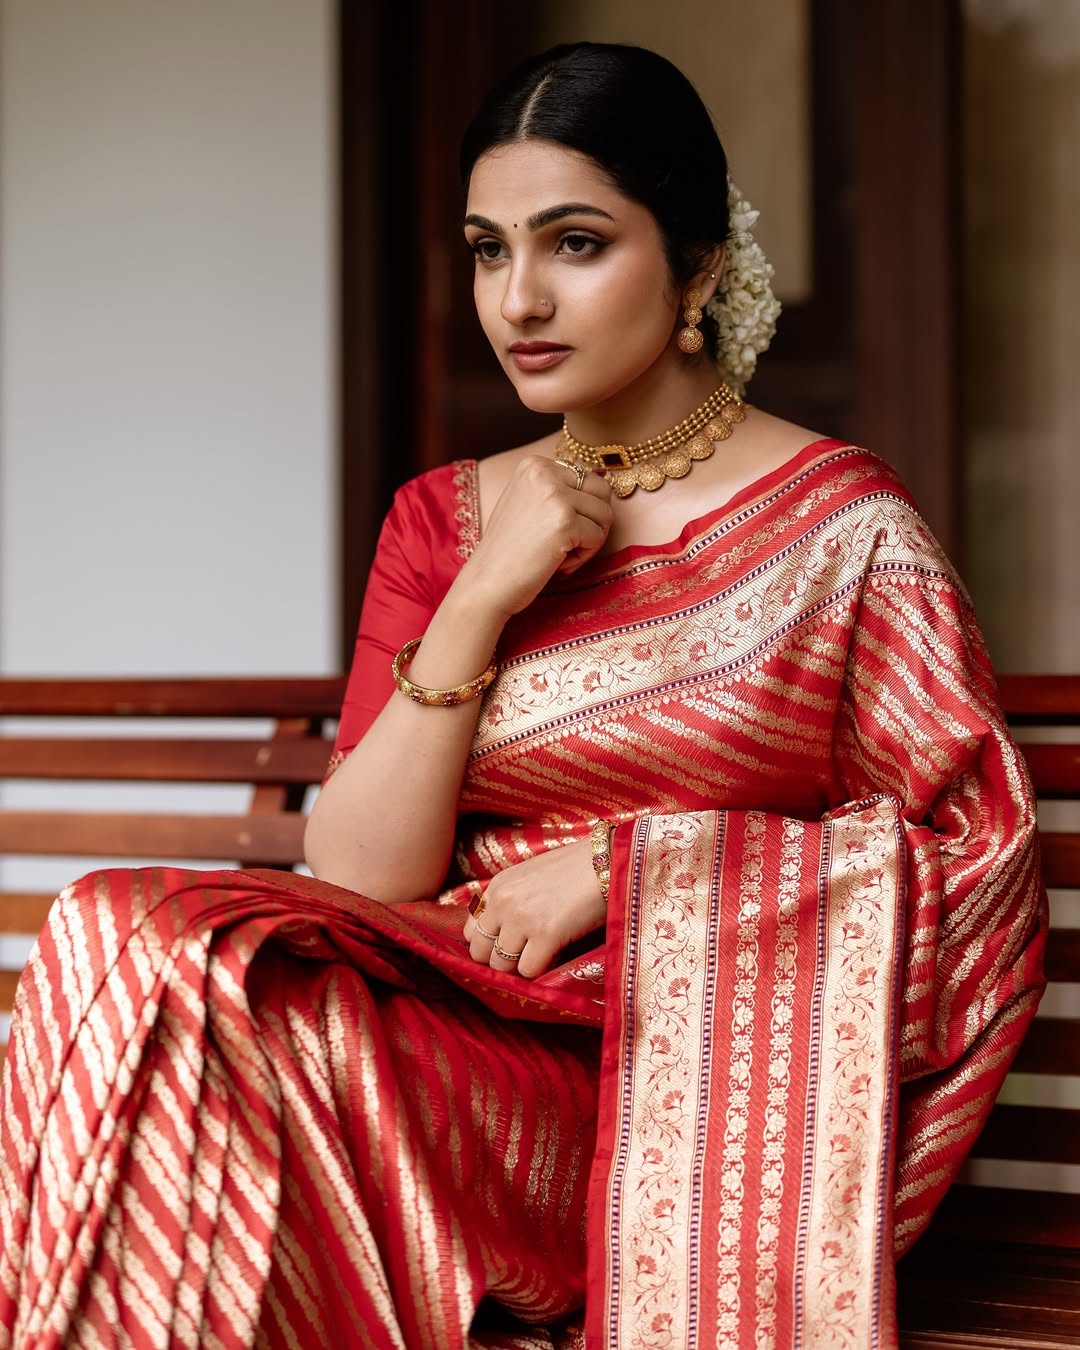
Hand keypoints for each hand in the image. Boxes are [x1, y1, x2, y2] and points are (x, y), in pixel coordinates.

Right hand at [461, 455, 612, 619]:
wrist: (486, 583)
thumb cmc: (509, 550)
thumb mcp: (529, 504)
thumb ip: (559, 489)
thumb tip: (604, 479)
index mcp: (535, 464)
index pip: (588, 477)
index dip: (581, 511)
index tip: (554, 531)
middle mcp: (544, 472)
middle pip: (602, 491)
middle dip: (593, 522)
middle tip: (566, 545)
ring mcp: (555, 495)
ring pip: (605, 515)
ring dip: (589, 541)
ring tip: (559, 554)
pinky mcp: (565, 522)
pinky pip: (598, 537)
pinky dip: (584, 557)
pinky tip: (557, 564)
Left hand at [462, 840, 606, 978]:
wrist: (607, 861)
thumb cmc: (574, 868)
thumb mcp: (530, 876)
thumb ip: (510, 899)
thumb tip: (499, 932)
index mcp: (497, 886)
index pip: (471, 931)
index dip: (488, 943)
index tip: (507, 946)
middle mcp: (503, 902)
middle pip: (480, 953)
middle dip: (500, 960)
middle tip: (524, 956)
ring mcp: (522, 919)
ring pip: (502, 965)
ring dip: (521, 966)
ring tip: (542, 954)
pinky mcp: (546, 934)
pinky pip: (528, 970)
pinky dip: (541, 969)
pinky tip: (556, 955)